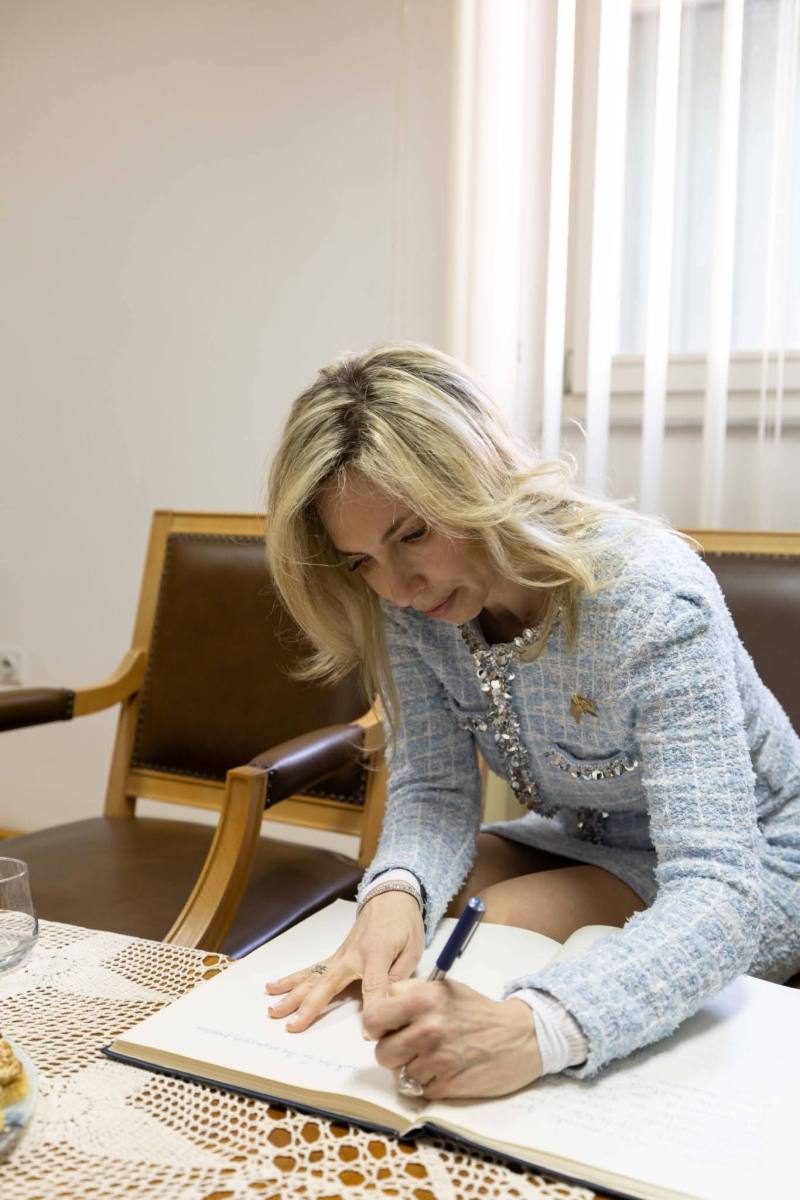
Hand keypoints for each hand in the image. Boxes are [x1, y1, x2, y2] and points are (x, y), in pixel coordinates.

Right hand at [265, 890, 424, 1031]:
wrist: (390, 896)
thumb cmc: (404, 923)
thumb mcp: (413, 949)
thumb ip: (400, 977)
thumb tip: (390, 1003)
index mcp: (376, 954)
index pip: (373, 986)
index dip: (372, 1008)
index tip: (368, 1033)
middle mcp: (352, 955)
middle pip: (327, 984)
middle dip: (309, 1006)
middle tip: (292, 1026)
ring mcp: (340, 955)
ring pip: (312, 977)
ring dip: (291, 994)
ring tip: (272, 1009)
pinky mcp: (335, 956)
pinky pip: (311, 969)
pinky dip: (291, 979)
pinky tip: (273, 987)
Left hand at [363, 979, 542, 1099]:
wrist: (520, 1035)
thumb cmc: (476, 1010)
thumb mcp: (442, 988)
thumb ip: (407, 993)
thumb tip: (375, 1011)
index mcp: (424, 999)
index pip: (372, 1019)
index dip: (376, 1027)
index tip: (386, 1029)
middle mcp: (428, 1028)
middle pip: (382, 1053)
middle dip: (394, 1052)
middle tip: (412, 1045)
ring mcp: (439, 1060)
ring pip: (401, 1074)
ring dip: (414, 1068)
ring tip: (436, 1055)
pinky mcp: (449, 1085)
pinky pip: (421, 1090)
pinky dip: (430, 1083)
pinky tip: (449, 1068)